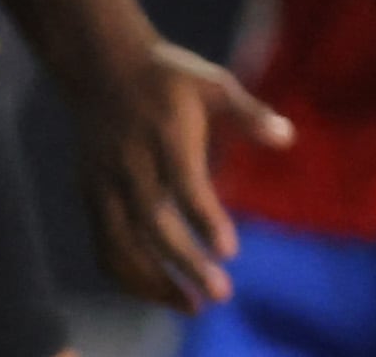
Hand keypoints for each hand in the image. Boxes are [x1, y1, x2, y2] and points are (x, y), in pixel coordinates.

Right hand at [71, 34, 294, 312]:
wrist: (102, 68)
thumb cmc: (170, 77)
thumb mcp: (213, 82)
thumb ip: (249, 112)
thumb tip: (287, 137)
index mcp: (164, 133)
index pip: (183, 184)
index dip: (205, 220)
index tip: (230, 252)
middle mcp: (128, 163)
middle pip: (151, 224)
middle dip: (184, 263)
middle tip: (220, 293)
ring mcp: (102, 183)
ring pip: (119, 245)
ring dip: (153, 282)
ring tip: (192, 306)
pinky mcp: (88, 197)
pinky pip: (103, 246)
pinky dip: (127, 276)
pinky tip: (158, 291)